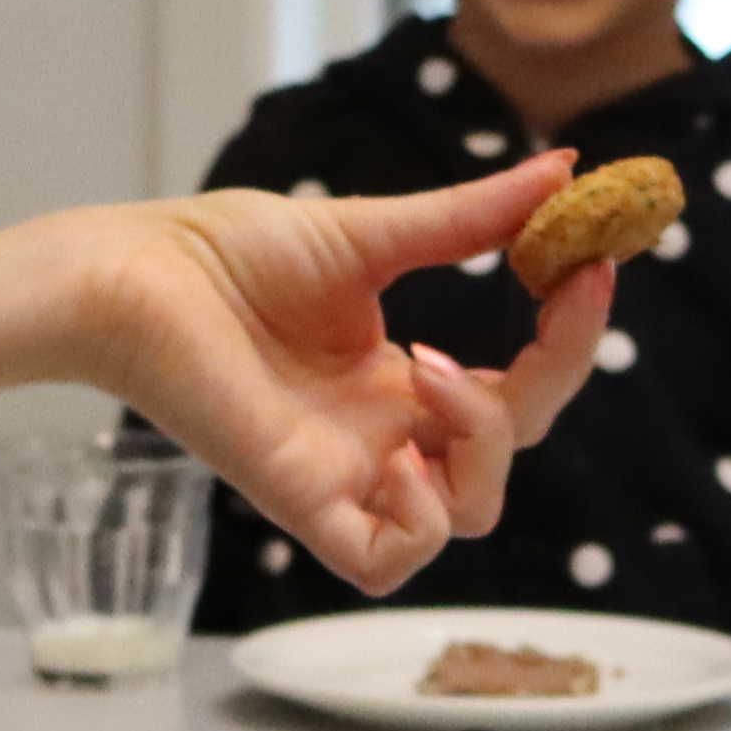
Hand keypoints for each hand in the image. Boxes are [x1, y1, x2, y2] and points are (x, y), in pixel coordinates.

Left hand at [86, 166, 606, 593]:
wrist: (135, 273)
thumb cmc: (228, 252)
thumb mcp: (372, 234)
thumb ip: (468, 219)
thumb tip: (565, 170)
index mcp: (399, 382)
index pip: (519, 388)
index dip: (568, 338)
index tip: (594, 262)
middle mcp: (381, 436)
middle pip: (509, 452)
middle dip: (551, 375)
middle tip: (548, 296)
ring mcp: (345, 473)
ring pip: (467, 512)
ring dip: (485, 446)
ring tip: (432, 370)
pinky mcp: (300, 500)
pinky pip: (386, 561)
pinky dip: (419, 522)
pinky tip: (405, 455)